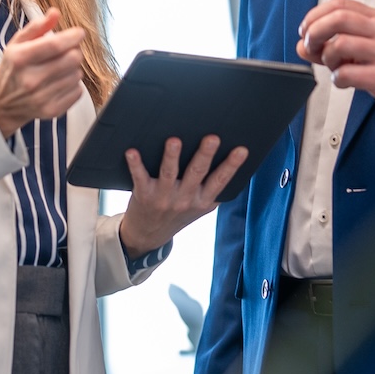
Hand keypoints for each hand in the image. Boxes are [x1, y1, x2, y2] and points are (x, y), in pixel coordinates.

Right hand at [0, 9, 85, 137]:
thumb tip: (55, 12)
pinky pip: (78, 91)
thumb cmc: (12, 68)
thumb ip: (37, 26)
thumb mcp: (17, 43)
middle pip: (72, 59)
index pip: (55, 45)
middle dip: (74, 51)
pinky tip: (60, 82)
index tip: (79, 33)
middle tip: (67, 51)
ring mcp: (41, 97)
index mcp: (20, 59)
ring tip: (59, 68)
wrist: (2, 103)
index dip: (72, 36)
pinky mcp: (51, 110)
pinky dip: (73, 85)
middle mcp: (30, 80)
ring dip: (73, 68)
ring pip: (77, 75)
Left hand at [118, 135, 249, 257]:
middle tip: (212, 138)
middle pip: (197, 173)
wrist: (148, 235)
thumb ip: (213, 189)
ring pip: (169, 173)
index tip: (242, 150)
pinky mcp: (144, 194)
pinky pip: (140, 177)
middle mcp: (185, 199)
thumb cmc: (177, 213)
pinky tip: (132, 152)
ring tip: (174, 141)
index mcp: (202, 201)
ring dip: (172, 156)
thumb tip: (232, 161)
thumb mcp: (200, 206)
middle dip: (205, 155)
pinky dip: (136, 164)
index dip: (232, 166)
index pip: (220, 180)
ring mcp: (164, 197)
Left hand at [296, 0, 374, 129]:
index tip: (306, 29)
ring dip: (328, 58)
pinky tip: (344, 81)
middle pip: (339, 18)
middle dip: (315, 31)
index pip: (340, 4)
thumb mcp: (365, 50)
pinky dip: (337, 79)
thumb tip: (303, 45)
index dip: (316, 15)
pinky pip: (348, 73)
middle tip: (311, 46)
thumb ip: (332, 45)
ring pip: (340, 45)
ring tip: (336, 67)